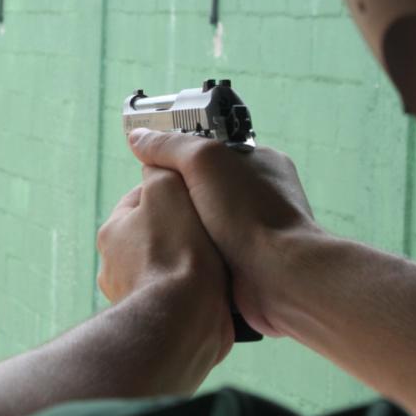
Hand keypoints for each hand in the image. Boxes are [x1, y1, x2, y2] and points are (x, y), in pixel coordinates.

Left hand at [97, 166, 233, 355]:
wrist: (185, 318)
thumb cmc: (176, 251)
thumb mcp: (167, 190)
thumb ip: (160, 170)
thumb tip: (156, 160)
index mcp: (113, 232)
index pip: (143, 199)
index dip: (175, 192)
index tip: (199, 194)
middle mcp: (116, 266)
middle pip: (160, 233)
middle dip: (185, 230)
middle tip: (214, 228)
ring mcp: (137, 296)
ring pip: (173, 266)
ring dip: (195, 262)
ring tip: (221, 259)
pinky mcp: (161, 322)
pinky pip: (183, 297)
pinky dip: (199, 291)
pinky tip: (219, 288)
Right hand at [127, 129, 321, 335]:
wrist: (278, 277)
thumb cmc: (246, 213)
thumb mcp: (202, 161)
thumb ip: (168, 146)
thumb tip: (137, 138)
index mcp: (260, 160)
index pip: (211, 148)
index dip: (180, 154)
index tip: (153, 165)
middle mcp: (261, 192)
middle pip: (205, 186)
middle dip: (180, 195)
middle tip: (154, 202)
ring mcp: (256, 228)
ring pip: (205, 220)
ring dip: (186, 226)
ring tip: (161, 231)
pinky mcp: (248, 260)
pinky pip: (211, 249)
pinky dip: (195, 251)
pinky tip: (178, 253)